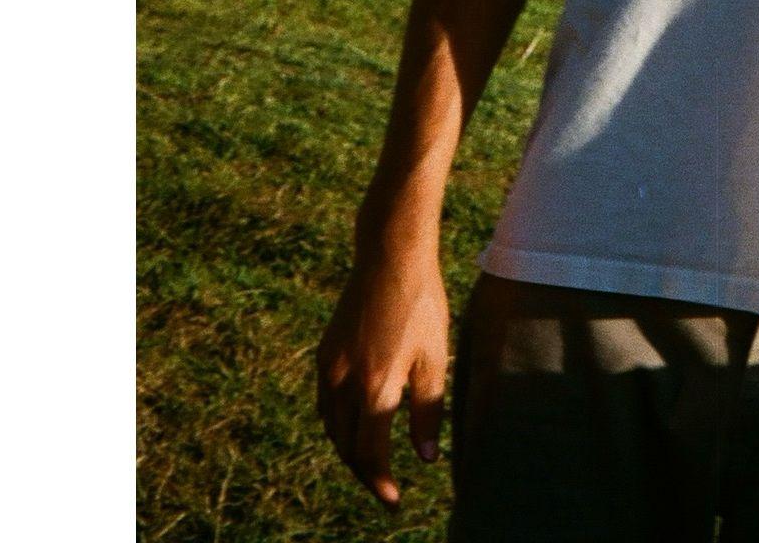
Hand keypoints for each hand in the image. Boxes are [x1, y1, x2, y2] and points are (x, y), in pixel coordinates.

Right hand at [314, 244, 450, 507]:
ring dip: (349, 450)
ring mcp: (329, 368)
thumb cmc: (421, 304)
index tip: (392, 500)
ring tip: (371, 460)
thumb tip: (426, 457)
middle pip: (346, 447)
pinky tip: (354, 423)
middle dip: (365, 472)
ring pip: (332, 429)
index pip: (370, 454)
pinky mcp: (324, 354)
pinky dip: (337, 424)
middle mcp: (345, 383)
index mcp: (376, 387)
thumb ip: (428, 410)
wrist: (389, 257)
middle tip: (384, 486)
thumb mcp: (434, 357)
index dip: (380, 483)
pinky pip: (325, 404)